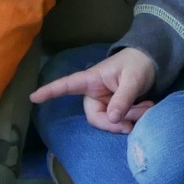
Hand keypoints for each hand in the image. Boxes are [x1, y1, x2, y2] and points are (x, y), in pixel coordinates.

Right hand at [31, 46, 158, 133]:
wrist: (151, 63)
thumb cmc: (137, 64)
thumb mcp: (133, 79)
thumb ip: (123, 98)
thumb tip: (111, 118)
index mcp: (91, 80)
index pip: (67, 85)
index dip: (50, 91)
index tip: (32, 97)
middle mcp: (94, 93)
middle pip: (96, 117)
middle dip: (117, 121)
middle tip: (141, 114)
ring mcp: (104, 102)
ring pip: (110, 121)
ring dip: (130, 118)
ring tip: (147, 106)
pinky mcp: (113, 108)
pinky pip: (119, 120)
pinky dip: (134, 117)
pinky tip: (147, 108)